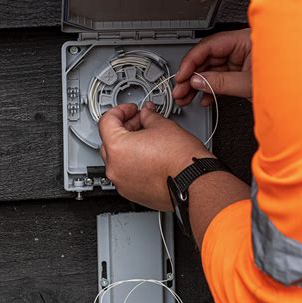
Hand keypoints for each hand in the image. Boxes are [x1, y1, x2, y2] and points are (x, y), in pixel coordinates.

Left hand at [99, 103, 213, 210]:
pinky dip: (134, 163)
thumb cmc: (181, 159)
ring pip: (117, 159)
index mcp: (117, 148)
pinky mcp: (132, 193)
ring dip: (129, 145)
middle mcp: (115, 168)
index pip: (107, 121)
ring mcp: (122, 183)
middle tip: (141, 120)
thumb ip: (148, 116)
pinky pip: (126, 173)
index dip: (120, 110)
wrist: (194, 183)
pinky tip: (150, 155)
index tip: (131, 109)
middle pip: (110, 140)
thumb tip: (146, 114)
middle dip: (125, 127)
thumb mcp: (162, 125)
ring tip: (149, 138)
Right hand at [173, 28, 251, 106]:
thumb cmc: (286, 83)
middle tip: (180, 91)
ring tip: (186, 98)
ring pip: (211, 70)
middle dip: (191, 77)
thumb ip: (221, 82)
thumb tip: (197, 81)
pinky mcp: (241, 73)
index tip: (181, 76)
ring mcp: (240, 61)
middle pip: (207, 59)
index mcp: (244, 40)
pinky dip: (210, 89)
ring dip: (197, 85)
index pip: (209, 46)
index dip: (191, 61)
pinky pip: (220, 79)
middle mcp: (240, 48)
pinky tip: (203, 98)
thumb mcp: (248, 83)